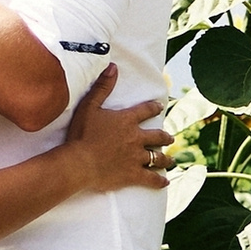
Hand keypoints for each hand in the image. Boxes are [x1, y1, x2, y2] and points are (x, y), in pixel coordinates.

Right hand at [65, 64, 173, 194]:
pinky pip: (151, 178)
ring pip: (157, 158)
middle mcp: (136, 138)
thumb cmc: (81, 134)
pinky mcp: (133, 174)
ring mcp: (136, 157)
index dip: (153, 107)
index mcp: (127, 120)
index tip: (160, 106)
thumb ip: (102, 87)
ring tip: (171, 159)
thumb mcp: (89, 106)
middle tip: (170, 137)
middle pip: (157, 136)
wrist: (80, 162)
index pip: (145, 111)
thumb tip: (113, 67)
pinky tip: (165, 182)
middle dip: (165, 136)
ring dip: (165, 158)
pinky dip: (160, 181)